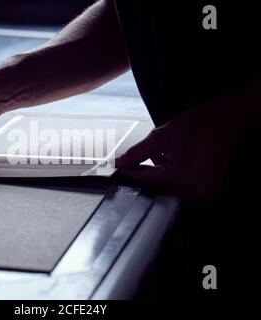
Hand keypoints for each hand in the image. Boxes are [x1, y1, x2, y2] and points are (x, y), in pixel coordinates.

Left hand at [116, 97, 247, 198]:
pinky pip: (183, 188)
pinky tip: (181, 162)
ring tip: (175, 154)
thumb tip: (119, 163)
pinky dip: (176, 177)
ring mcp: (203, 192)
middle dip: (149, 172)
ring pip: (169, 188)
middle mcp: (193, 189)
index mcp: (180, 177)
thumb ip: (136, 153)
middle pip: (157, 186)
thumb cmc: (197, 125)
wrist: (225, 120)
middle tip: (153, 155)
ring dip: (163, 175)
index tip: (116, 169)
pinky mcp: (208, 190)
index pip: (144, 179)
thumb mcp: (161, 136)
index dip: (128, 172)